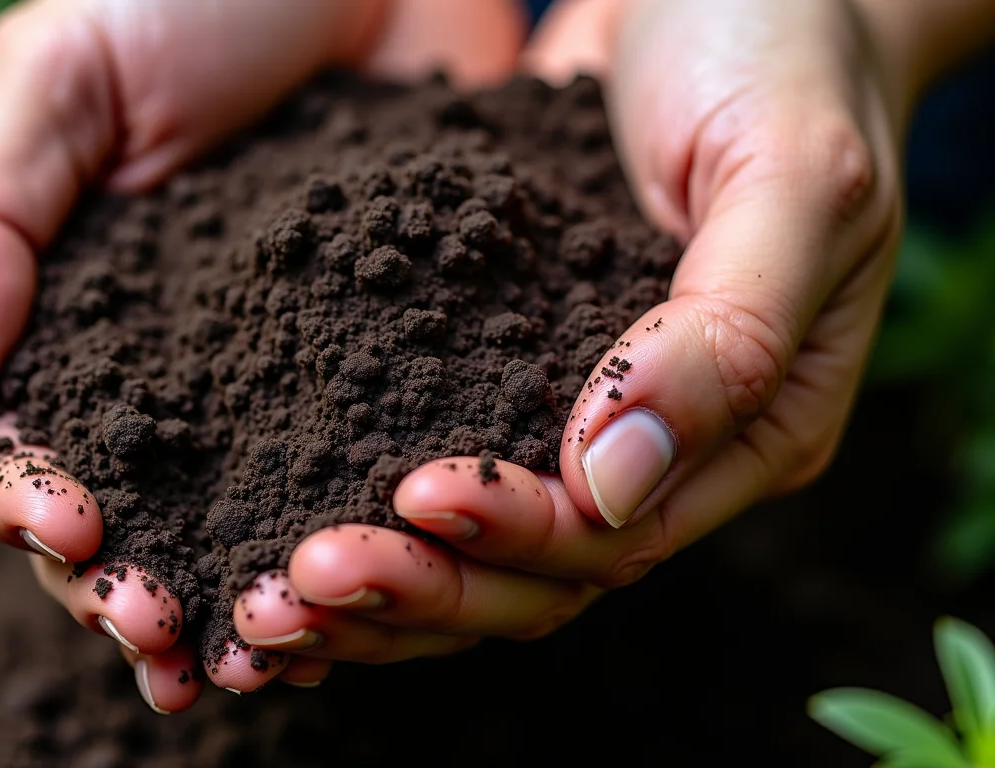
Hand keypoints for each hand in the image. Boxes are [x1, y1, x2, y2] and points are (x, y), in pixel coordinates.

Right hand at [0, 0, 527, 712]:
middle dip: (137, 586)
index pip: (28, 447)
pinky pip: (363, 477)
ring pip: (246, 524)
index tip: (77, 534)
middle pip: (135, 518)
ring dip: (242, 599)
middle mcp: (173, 372)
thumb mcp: (60, 79)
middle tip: (166, 635)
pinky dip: (355, 545)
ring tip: (259, 657)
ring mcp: (283, 380)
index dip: (37, 504)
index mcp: (73, 318)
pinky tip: (362, 594)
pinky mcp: (392, 369)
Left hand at [239, 0, 908, 662]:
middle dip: (420, 585)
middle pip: (533, 572)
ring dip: (375, 569)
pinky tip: (272, 512)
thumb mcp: (792, 176)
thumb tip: (608, 483)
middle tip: (297, 580)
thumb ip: (729, 335)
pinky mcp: (500, 361)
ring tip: (258, 589)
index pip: (624, 538)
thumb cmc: (784, 53)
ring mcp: (573, 410)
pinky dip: (357, 494)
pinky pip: (429, 449)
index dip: (517, 537)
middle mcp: (665, 449)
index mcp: (755, 431)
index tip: (413, 496)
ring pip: (472, 543)